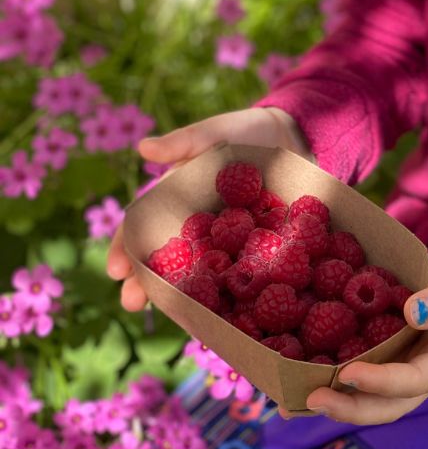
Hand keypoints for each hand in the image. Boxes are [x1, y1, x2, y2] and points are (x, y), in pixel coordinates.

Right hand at [106, 106, 312, 311]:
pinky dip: (231, 293)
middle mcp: (197, 225)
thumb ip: (183, 142)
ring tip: (170, 316)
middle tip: (130, 302)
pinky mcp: (256, 247)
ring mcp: (226, 240)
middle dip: (147, 282)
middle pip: (166, 256)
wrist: (291, 137)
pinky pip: (240, 272)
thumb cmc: (243, 133)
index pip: (145, 226)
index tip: (115, 269)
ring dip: (183, 295)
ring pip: (199, 273)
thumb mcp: (213, 133)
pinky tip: (223, 314)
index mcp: (178, 199)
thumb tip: (143, 147)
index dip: (127, 246)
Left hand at [299, 248, 427, 423]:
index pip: (415, 381)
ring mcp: (406, 366)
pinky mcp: (389, 353)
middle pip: (388, 404)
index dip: (383, 382)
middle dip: (350, 407)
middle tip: (312, 400)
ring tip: (293, 402)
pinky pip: (362, 369)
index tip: (350, 374)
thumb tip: (413, 311)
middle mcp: (425, 373)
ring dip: (336, 402)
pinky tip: (299, 375)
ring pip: (371, 397)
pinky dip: (333, 377)